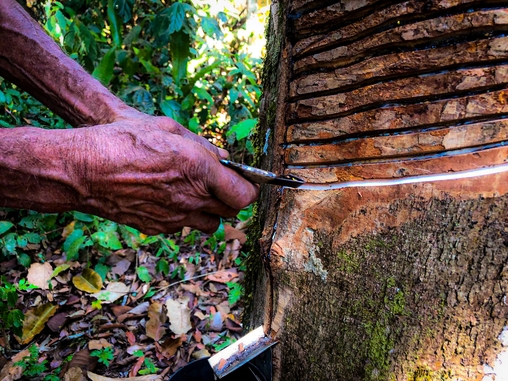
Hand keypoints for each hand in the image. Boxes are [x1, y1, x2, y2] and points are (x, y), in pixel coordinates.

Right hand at [72, 116, 258, 234]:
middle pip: (231, 212)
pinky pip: (184, 226)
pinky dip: (185, 216)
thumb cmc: (123, 141)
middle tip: (220, 184)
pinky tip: (168, 198)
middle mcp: (191, 198)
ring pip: (210, 224)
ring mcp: (175, 218)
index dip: (250, 188)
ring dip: (210, 210)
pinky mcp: (159, 228)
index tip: (246, 181)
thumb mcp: (168, 129)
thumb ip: (202, 145)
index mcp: (199, 170)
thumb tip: (221, 157)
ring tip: (194, 192)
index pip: (244, 195)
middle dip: (231, 197)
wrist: (84, 171)